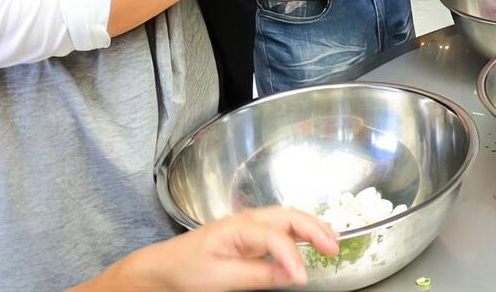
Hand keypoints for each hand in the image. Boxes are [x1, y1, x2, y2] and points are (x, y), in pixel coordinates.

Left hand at [87, 207, 336, 290]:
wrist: (161, 269)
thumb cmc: (185, 271)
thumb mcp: (219, 279)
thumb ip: (257, 275)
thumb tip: (291, 274)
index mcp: (239, 226)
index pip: (277, 238)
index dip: (293, 258)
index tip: (304, 279)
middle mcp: (248, 220)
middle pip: (290, 216)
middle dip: (316, 228)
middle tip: (335, 247)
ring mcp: (250, 226)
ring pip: (289, 219)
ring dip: (312, 226)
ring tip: (332, 240)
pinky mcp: (250, 236)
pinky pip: (281, 228)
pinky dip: (301, 233)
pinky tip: (311, 242)